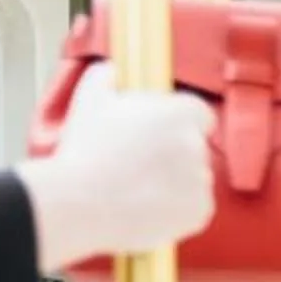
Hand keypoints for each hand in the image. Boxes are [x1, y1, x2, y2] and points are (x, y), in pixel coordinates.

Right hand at [18, 65, 217, 270]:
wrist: (81, 203)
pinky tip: (148, 205)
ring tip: (138, 187)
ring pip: (194, 178)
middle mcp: (196, 144)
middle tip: (142, 162)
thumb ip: (106, 77)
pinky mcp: (199, 210)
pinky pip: (195, 207)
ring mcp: (200, 179)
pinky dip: (177, 209)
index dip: (180, 123)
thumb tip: (112, 71)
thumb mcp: (90, 100)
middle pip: (195, 147)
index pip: (199, 114)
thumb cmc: (85, 152)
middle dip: (174, 153)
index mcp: (179, 113)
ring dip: (176, 182)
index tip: (162, 131)